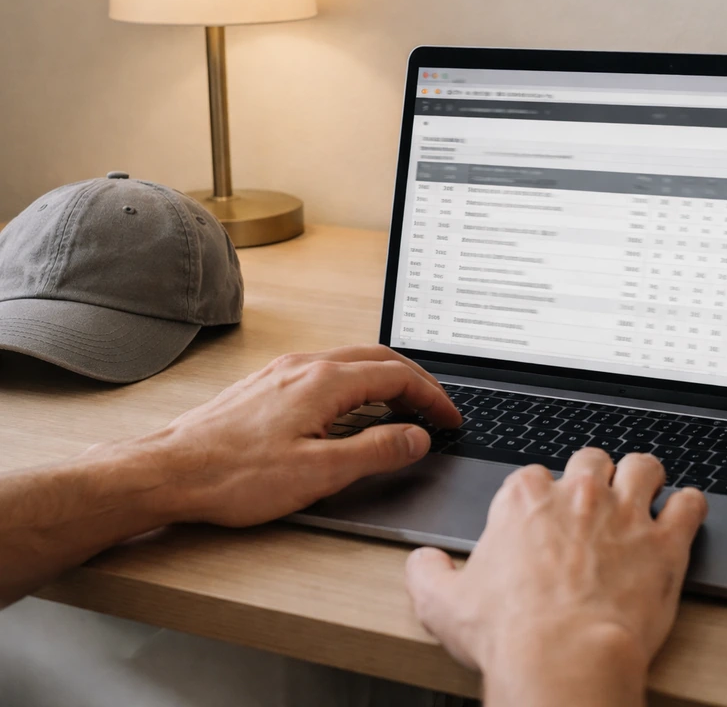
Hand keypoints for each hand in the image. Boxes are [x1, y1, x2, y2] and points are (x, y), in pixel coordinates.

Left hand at [86, 345, 461, 527]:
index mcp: (324, 382)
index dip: (432, 397)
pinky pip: (326, 372)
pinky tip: (352, 410)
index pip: (398, 375)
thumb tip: (416, 437)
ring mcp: (282, 371)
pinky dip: (357, 385)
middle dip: (415, 382)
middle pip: (378, 359)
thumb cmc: (234, 476)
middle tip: (436, 411)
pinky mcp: (266, 385)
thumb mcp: (319, 473)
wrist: (168, 472)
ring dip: (386, 381)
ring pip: (351, 362)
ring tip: (403, 410)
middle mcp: (305, 366)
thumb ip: (376, 451)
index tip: (450, 419)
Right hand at [405, 447, 707, 706]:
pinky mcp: (664, 543)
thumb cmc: (510, 633)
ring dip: (644, 477)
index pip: (534, 475)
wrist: (564, 659)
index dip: (540, 496)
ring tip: (643, 490)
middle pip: (591, 459)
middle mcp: (577, 495)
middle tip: (594, 500)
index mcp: (524, 500)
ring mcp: (624, 514)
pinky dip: (688, 506)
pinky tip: (684, 514)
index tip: (544, 516)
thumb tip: (423, 563)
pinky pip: (688, 504)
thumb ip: (427, 574)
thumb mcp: (442, 605)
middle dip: (593, 476)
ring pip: (644, 466)